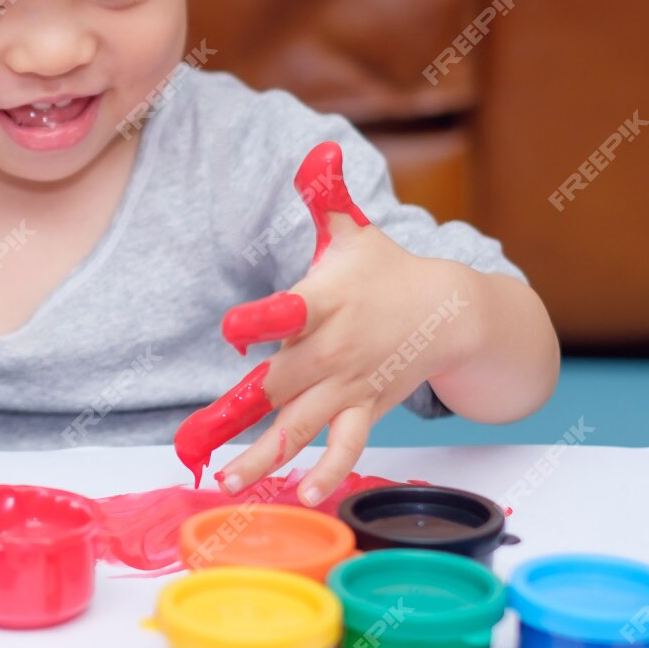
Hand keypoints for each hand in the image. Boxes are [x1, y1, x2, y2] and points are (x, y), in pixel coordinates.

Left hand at [208, 218, 481, 502]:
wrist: (452, 311)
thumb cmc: (387, 270)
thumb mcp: (355, 232)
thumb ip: (327, 198)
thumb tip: (316, 152)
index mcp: (325, 304)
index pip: (291, 309)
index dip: (263, 317)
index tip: (235, 328)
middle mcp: (334, 350)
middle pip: (282, 384)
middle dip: (239, 413)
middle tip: (196, 442)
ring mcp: (350, 386)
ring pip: (302, 427)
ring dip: (265, 456)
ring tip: (231, 482)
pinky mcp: (364, 410)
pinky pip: (346, 447)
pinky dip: (327, 472)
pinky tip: (302, 496)